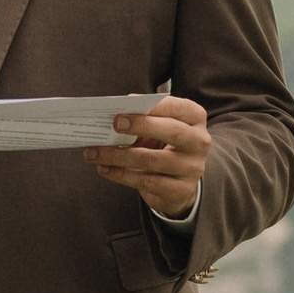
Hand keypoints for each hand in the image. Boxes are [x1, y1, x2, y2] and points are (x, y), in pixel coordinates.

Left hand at [84, 96, 210, 220]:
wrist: (178, 185)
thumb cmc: (163, 147)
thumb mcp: (159, 130)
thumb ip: (142, 120)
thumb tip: (110, 118)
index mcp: (195, 118)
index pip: (178, 107)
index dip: (154, 105)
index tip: (127, 102)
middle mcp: (199, 142)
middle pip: (172, 131)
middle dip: (141, 125)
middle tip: (114, 124)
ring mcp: (193, 168)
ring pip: (152, 159)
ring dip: (118, 156)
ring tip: (93, 152)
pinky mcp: (181, 190)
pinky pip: (147, 181)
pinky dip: (120, 175)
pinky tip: (103, 169)